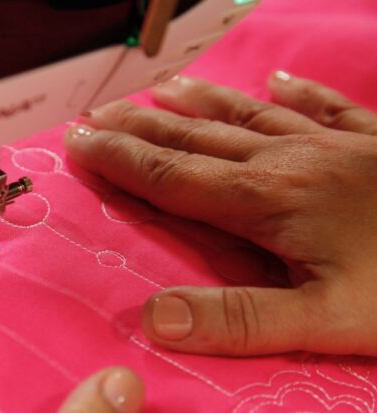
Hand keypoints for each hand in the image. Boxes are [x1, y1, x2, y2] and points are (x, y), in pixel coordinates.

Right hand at [65, 72, 376, 356]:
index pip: (173, 176)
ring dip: (199, 104)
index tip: (78, 142)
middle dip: (141, 128)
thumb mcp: (326, 321)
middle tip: (96, 116)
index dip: (120, 159)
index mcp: (268, 199)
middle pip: (199, 139)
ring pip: (249, 115)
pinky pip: (323, 106)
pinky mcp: (376, 140)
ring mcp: (336, 142)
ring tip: (161, 91)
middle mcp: (290, 159)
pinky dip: (292, 91)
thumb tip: (151, 317)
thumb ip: (237, 320)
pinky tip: (274, 78)